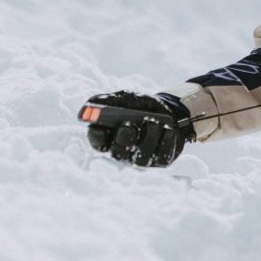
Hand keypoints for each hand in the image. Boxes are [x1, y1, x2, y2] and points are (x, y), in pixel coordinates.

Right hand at [78, 90, 194, 166]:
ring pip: (141, 156)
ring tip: (153, 122)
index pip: (97, 143)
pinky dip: (166, 141)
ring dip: (148, 137)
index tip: (100, 127)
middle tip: (128, 125)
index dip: (97, 137)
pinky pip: (162, 156)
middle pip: (118, 152)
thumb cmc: (142, 107)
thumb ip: (110, 101)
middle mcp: (124, 151)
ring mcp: (142, 158)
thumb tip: (91, 103)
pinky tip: (168, 129)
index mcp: (110, 138)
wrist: (169, 111)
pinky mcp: (161, 161)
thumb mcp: (127, 99)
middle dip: (123, 138)